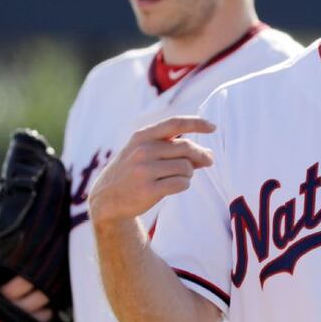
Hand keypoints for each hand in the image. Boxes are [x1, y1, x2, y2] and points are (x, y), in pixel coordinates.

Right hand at [88, 116, 215, 225]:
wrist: (107, 198)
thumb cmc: (134, 172)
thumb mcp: (146, 153)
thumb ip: (174, 150)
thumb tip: (209, 154)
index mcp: (142, 136)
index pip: (175, 123)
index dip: (197, 123)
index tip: (213, 127)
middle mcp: (143, 150)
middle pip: (187, 148)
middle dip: (201, 155)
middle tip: (208, 161)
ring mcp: (144, 170)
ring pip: (186, 168)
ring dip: (189, 173)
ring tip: (179, 176)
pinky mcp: (148, 189)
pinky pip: (182, 184)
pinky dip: (184, 184)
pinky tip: (175, 186)